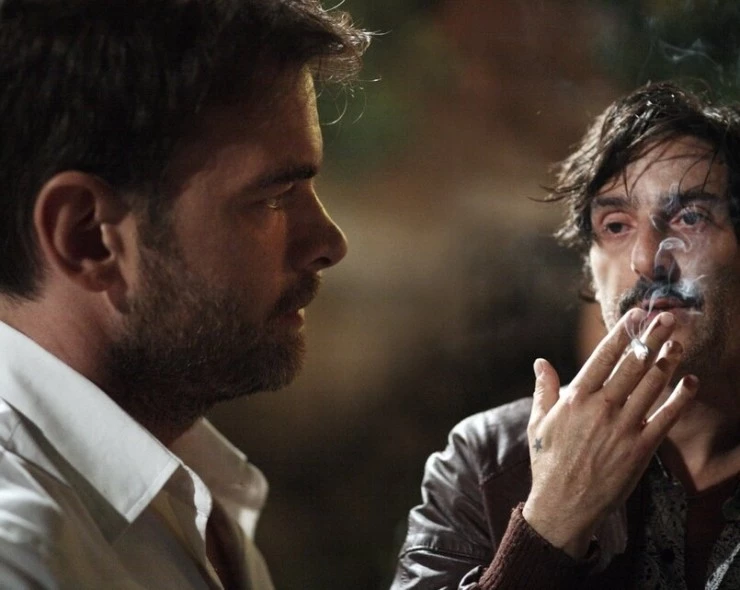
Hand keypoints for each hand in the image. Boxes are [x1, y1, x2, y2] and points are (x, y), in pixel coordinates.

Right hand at [522, 310, 698, 558]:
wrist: (562, 505)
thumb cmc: (548, 461)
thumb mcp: (538, 422)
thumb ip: (544, 390)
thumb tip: (540, 363)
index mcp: (575, 398)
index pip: (603, 357)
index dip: (621, 334)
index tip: (634, 316)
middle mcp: (601, 407)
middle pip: (632, 365)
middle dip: (651, 338)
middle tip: (667, 318)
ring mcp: (622, 427)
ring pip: (651, 386)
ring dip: (668, 362)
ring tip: (680, 341)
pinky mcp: (640, 449)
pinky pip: (665, 418)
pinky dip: (679, 399)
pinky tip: (690, 382)